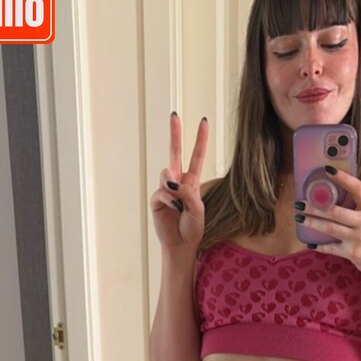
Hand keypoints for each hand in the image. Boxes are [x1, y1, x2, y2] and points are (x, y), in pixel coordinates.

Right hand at [150, 113, 208, 255]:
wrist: (182, 246)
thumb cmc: (193, 229)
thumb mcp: (197, 208)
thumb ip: (187, 192)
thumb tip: (170, 182)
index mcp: (192, 182)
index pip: (196, 156)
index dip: (200, 139)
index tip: (204, 121)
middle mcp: (178, 182)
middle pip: (175, 152)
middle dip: (175, 133)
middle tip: (173, 115)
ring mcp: (166, 190)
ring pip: (167, 174)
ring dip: (174, 187)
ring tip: (179, 205)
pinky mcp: (157, 200)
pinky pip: (162, 192)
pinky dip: (169, 200)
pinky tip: (174, 210)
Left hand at [296, 168, 360, 280]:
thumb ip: (360, 212)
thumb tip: (337, 202)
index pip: (358, 188)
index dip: (343, 178)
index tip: (328, 170)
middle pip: (335, 211)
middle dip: (315, 206)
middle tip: (300, 202)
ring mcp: (359, 238)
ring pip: (329, 227)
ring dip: (311, 222)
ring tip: (299, 218)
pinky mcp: (352, 253)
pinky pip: (330, 248)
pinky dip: (318, 245)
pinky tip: (309, 242)